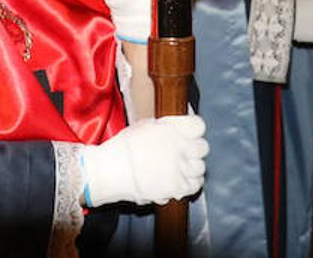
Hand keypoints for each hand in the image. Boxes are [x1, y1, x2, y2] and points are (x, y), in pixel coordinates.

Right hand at [79, 115, 207, 206]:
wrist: (109, 171)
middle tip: (185, 154)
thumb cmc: (123, 147)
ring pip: (200, 168)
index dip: (194, 130)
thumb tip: (179, 128)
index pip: (199, 125)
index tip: (189, 134)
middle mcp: (178, 146)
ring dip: (193, 168)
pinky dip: (191, 183)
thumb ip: (166, 126)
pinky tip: (182, 180)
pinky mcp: (176, 187)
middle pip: (203, 147)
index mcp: (170, 128)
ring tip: (182, 169)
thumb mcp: (145, 126)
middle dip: (194, 150)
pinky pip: (195, 185)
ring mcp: (179, 168)